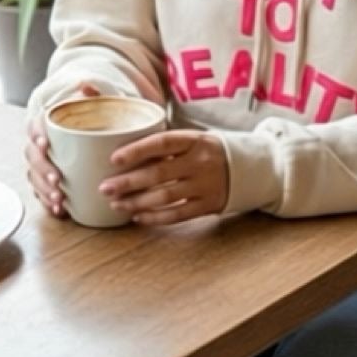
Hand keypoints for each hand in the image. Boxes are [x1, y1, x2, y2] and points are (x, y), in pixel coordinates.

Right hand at [25, 84, 99, 217]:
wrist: (89, 131)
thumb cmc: (88, 117)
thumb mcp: (92, 104)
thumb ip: (89, 95)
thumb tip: (86, 86)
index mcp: (45, 124)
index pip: (34, 127)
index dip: (37, 135)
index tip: (46, 144)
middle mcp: (39, 145)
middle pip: (32, 156)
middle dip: (42, 169)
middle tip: (56, 179)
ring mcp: (41, 164)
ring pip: (34, 177)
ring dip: (44, 190)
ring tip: (59, 200)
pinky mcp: (47, 180)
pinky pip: (41, 193)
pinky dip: (48, 203)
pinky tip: (59, 211)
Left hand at [99, 128, 229, 225]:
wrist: (251, 168)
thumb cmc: (210, 151)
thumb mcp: (194, 139)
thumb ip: (166, 143)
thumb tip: (124, 144)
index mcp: (195, 140)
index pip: (162, 142)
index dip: (137, 150)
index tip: (114, 159)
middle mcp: (200, 162)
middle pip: (159, 173)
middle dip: (128, 182)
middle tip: (105, 188)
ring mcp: (205, 185)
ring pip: (165, 197)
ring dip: (137, 202)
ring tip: (116, 205)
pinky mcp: (208, 205)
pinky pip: (178, 214)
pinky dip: (156, 217)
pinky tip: (138, 217)